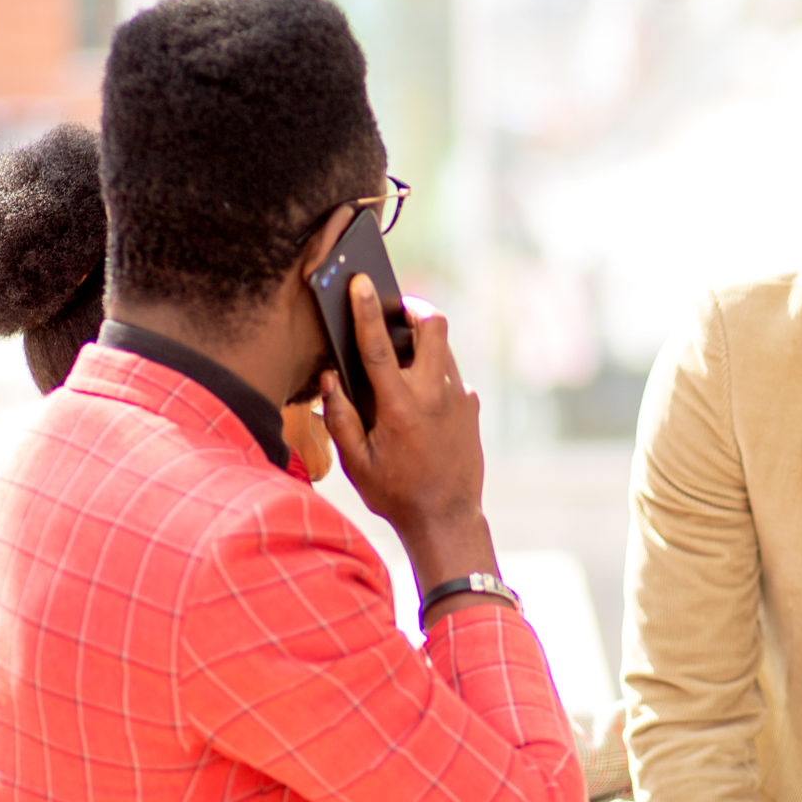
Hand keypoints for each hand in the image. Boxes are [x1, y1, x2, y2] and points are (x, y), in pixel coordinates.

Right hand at [321, 275, 495, 589]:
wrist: (447, 519)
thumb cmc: (395, 493)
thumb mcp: (355, 461)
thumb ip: (339, 416)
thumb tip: (330, 378)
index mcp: (399, 406)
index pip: (379, 345)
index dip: (366, 310)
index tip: (360, 281)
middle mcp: (434, 395)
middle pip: (433, 327)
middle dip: (413, 309)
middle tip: (395, 311)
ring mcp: (459, 399)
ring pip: (444, 348)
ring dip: (423, 341)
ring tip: (400, 352)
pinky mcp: (472, 408)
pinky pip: (452, 376)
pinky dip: (433, 372)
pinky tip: (417, 395)